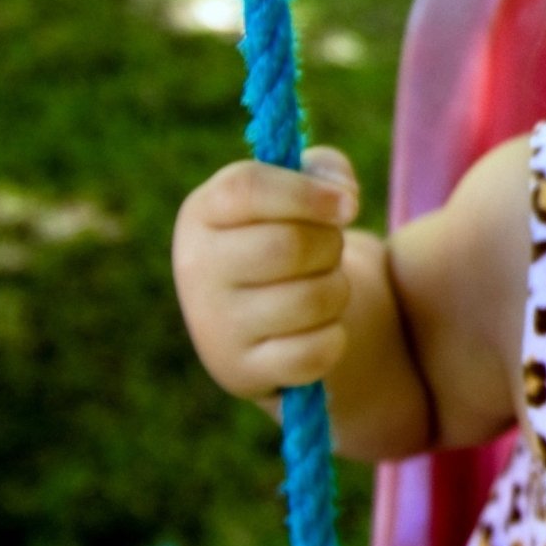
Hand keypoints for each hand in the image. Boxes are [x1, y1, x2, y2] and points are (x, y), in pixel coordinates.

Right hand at [173, 147, 360, 401]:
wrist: (270, 323)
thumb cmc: (290, 238)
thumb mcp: (301, 193)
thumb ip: (325, 172)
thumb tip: (342, 196)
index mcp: (203, 213)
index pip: (246, 189)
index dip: (307, 193)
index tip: (349, 206)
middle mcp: (196, 268)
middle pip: (289, 245)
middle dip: (330, 246)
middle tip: (328, 251)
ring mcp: (214, 326)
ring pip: (310, 299)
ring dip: (336, 291)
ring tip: (320, 287)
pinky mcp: (241, 373)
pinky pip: (315, 352)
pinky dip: (333, 339)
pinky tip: (317, 331)